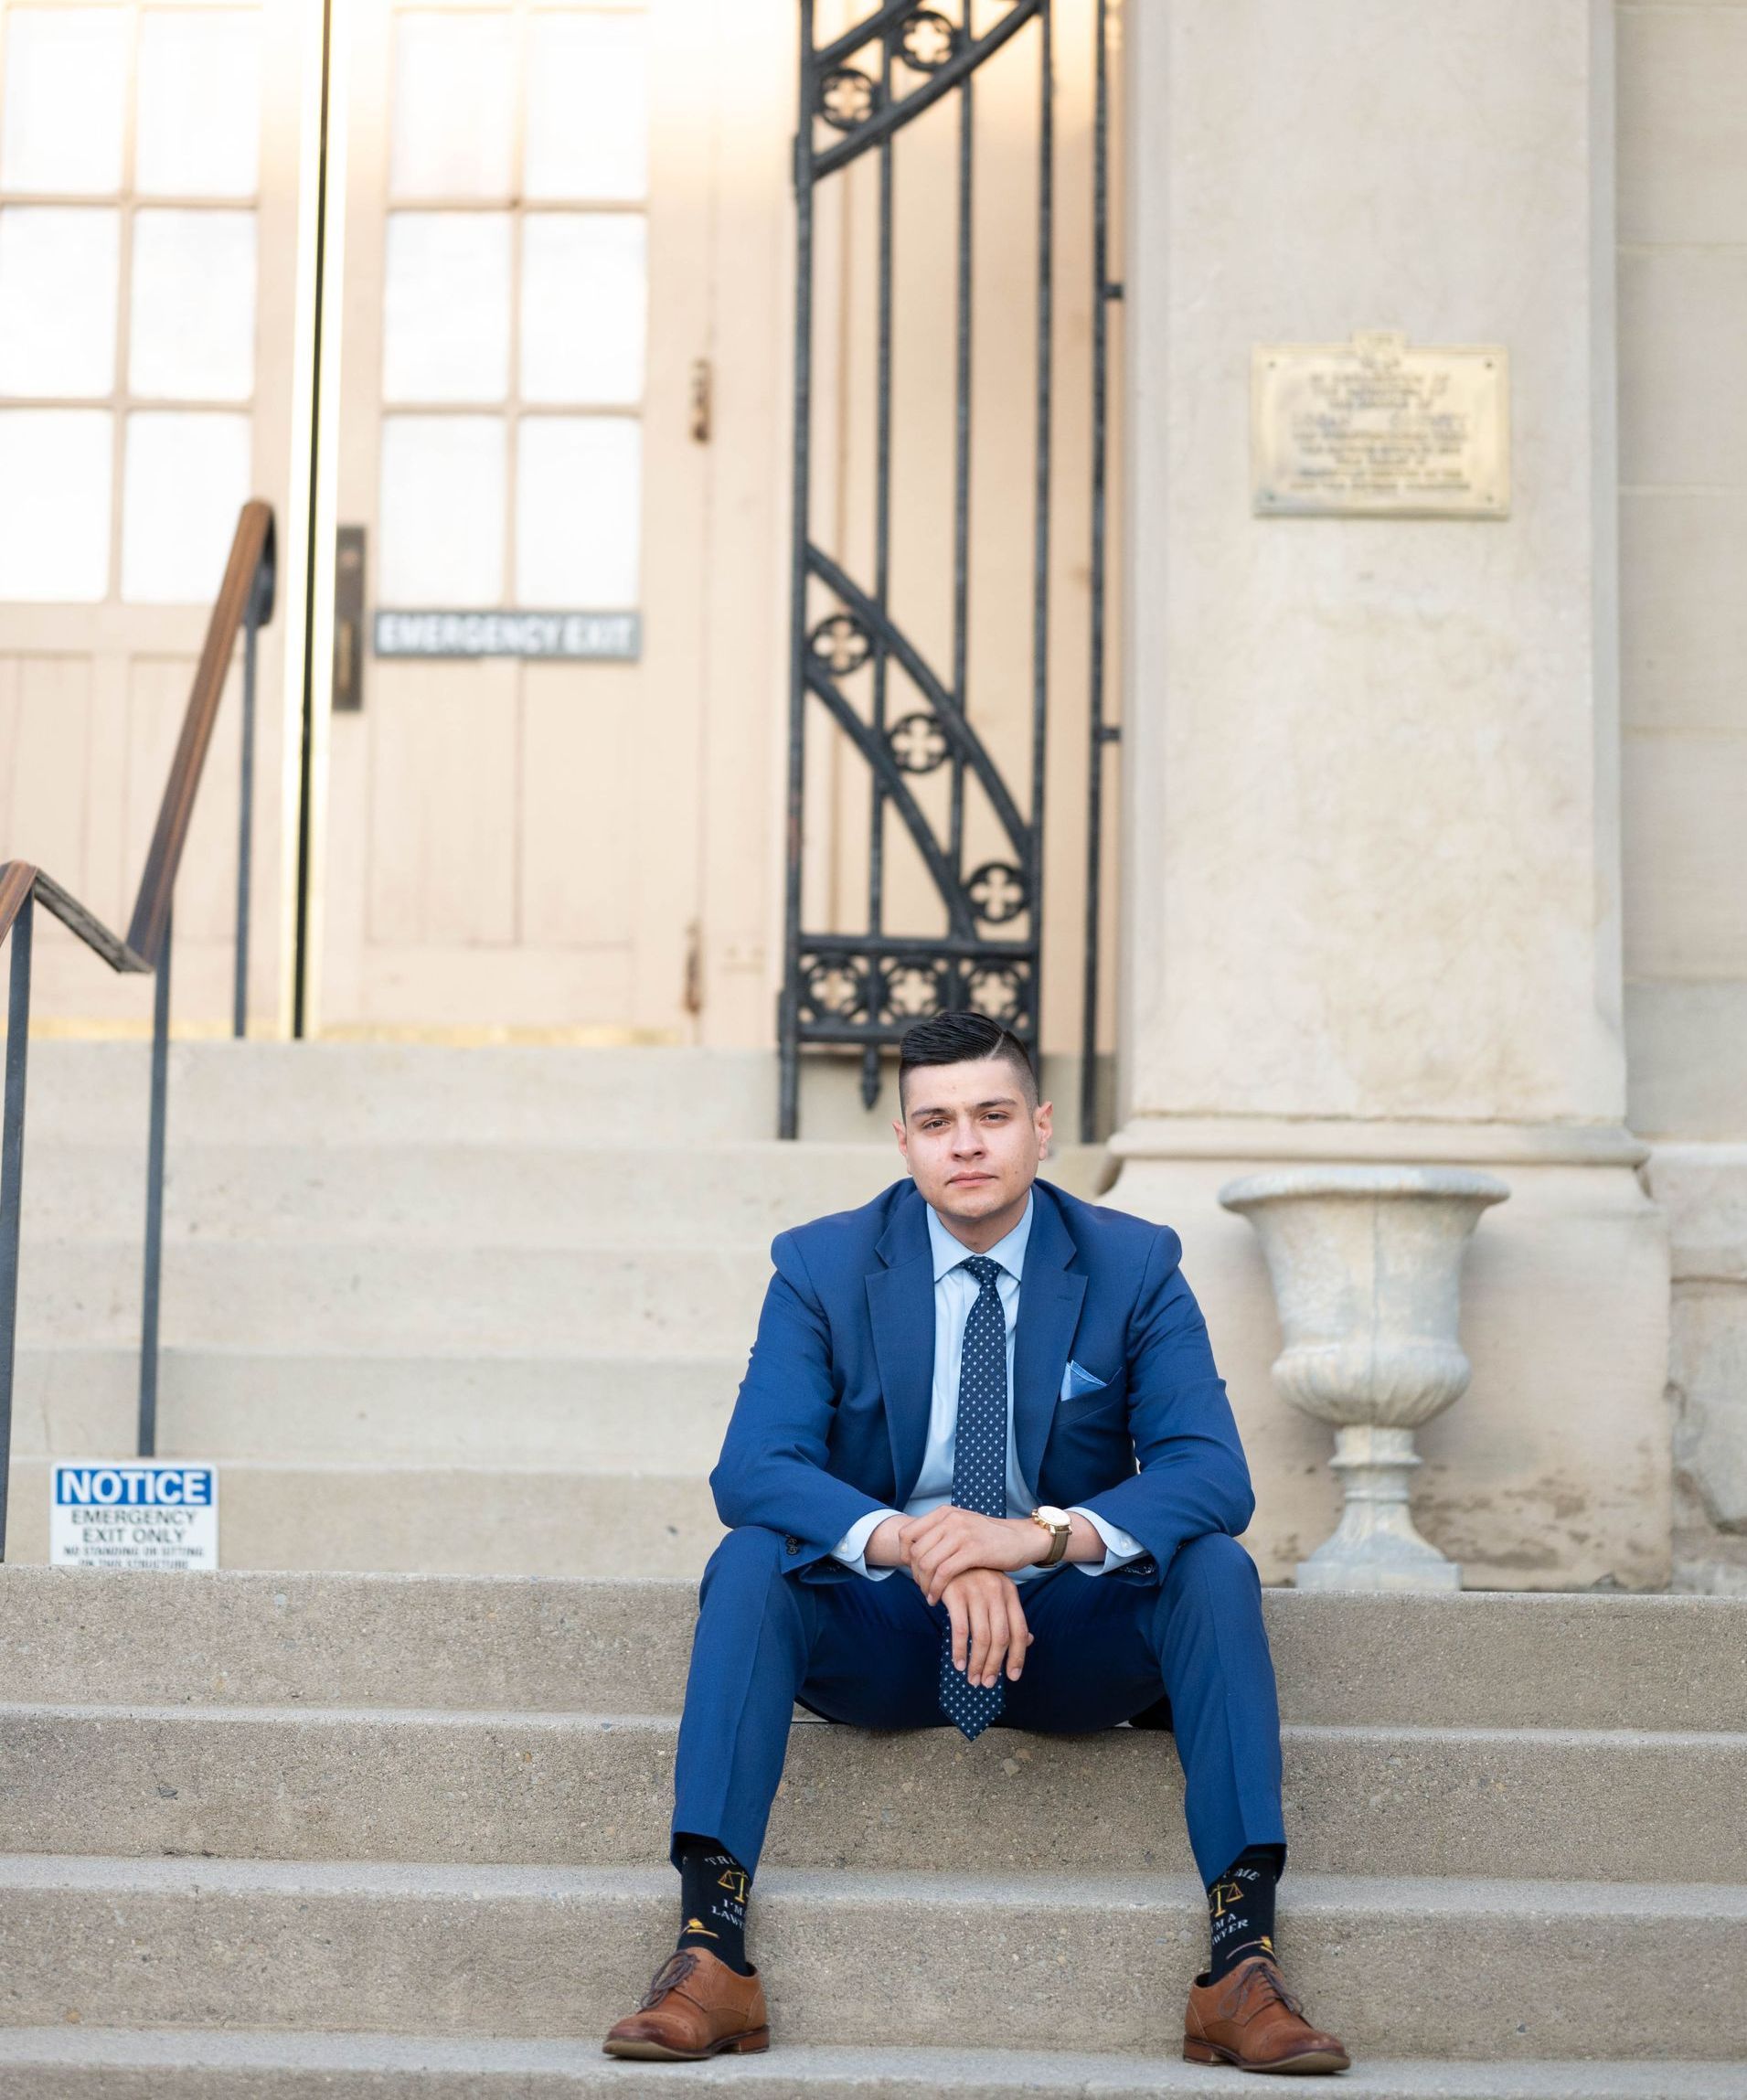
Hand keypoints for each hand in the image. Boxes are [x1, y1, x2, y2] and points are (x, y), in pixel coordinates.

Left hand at [901, 1505, 1043, 1602]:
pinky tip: (937, 1598)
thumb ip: (940, 1534)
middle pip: (915, 1552)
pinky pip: (943, 1573)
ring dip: (923, 1585)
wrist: (1022, 1539)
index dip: (903, 1555)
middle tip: (922, 1588)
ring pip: (927, 1563)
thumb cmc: (990, 1538)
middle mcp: (950, 1519)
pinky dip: (936, 1589)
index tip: (912, 1571)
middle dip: (914, 1574)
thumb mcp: (962, 1527)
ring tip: (929, 1595)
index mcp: (944, 1513)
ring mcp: (961, 1533)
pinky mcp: (973, 1550)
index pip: (906, 1533)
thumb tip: (914, 1552)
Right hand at [940, 1567, 1033, 1686]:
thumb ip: (1009, 1615)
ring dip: (977, 1663)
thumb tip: (1027, 1642)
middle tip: (988, 1683)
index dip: (1018, 1656)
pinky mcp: (956, 1593)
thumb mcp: (995, 1591)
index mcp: (1010, 1592)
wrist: (945, 1552)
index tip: (1013, 1677)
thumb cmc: (972, 1577)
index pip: (1019, 1630)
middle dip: (995, 1665)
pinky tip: (957, 1663)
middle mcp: (996, 1591)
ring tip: (972, 1679)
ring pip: (982, 1637)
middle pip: (1001, 1637)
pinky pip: (960, 1629)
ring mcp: (976, 1591)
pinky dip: (959, 1650)